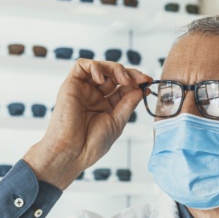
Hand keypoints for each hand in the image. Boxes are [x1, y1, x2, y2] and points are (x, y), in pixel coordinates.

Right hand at [23, 59, 152, 189]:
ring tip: (124, 79)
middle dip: (130, 73)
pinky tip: (102, 80)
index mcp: (106, 105)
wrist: (73, 151)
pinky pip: (81, 66)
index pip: (123, 86)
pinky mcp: (71, 85)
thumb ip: (128, 103)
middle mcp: (95, 95)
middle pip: (114, 74)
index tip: (148, 82)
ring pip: (100, 67)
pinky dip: (95, 67)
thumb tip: (142, 89)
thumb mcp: (117, 121)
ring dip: (115, 69)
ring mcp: (83, 89)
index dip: (136, 82)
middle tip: (140, 79)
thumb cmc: (92, 143)